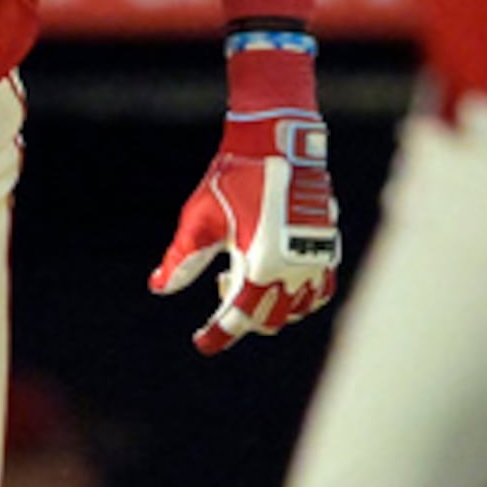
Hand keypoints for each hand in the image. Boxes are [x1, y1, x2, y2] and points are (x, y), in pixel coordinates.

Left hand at [153, 26, 340, 352]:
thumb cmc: (235, 178)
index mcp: (261, 265)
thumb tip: (159, 286)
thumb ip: (181, 259)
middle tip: (219, 288)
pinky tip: (279, 279)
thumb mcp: (200, 220)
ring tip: (247, 278)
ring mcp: (316, 258)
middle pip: (268, 319)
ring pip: (298, 308)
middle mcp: (293, 268)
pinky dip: (302, 297)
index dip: (217, 336)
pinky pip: (321, 288)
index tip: (201, 344)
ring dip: (272, 306)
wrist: (279, 142)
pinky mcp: (327, 244)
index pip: (238, 318)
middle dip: (242, 317)